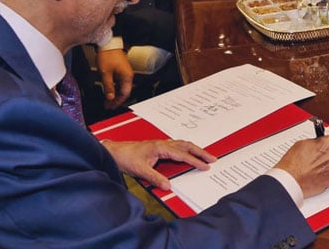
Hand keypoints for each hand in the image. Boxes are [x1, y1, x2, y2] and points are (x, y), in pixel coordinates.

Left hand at [96, 48, 133, 108]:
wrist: (108, 43)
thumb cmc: (108, 55)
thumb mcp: (105, 73)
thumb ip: (108, 87)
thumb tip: (110, 97)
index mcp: (127, 77)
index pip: (124, 94)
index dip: (117, 102)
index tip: (110, 106)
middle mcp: (128, 76)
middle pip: (124, 92)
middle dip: (116, 100)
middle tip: (108, 105)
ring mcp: (125, 73)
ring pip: (121, 88)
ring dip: (115, 94)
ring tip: (107, 100)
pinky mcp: (121, 70)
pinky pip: (119, 83)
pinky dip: (114, 88)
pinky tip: (109, 91)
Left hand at [101, 139, 216, 189]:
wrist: (115, 151)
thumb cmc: (126, 157)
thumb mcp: (140, 170)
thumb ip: (155, 178)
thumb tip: (167, 186)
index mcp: (161, 147)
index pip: (182, 155)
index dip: (195, 161)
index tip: (205, 166)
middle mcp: (163, 144)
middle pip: (187, 146)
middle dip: (201, 152)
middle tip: (213, 159)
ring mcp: (162, 145)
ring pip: (183, 145)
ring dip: (195, 150)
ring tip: (205, 156)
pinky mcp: (159, 148)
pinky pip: (178, 147)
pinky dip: (187, 150)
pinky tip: (189, 155)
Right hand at [274, 136, 328, 197]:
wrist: (290, 180)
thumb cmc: (293, 164)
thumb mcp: (301, 144)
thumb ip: (314, 143)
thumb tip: (318, 143)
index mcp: (326, 143)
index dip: (327, 144)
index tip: (324, 147)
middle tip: (320, 158)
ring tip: (319, 167)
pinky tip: (319, 174)